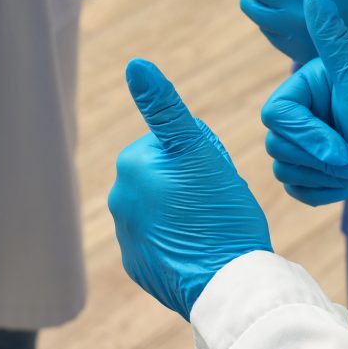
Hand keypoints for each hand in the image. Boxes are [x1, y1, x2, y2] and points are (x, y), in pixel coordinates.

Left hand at [109, 58, 271, 319]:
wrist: (229, 285)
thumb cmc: (220, 213)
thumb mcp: (199, 151)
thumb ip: (165, 106)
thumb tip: (135, 63)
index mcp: (130, 167)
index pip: (172, 141)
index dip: (202, 153)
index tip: (213, 177)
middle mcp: (118, 199)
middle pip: (167, 173)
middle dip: (191, 180)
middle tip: (217, 201)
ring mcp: (127, 236)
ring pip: (165, 205)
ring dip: (186, 209)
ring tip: (213, 224)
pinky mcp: (139, 265)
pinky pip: (162, 239)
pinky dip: (179, 239)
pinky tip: (201, 247)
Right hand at [261, 0, 347, 267]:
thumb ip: (332, 34)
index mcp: (311, 84)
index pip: (276, 115)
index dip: (307, 137)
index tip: (343, 150)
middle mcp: (307, 109)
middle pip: (276, 142)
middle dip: (322, 161)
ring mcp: (310, 142)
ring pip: (282, 166)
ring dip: (326, 179)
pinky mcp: (315, 172)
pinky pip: (292, 187)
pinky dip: (322, 194)